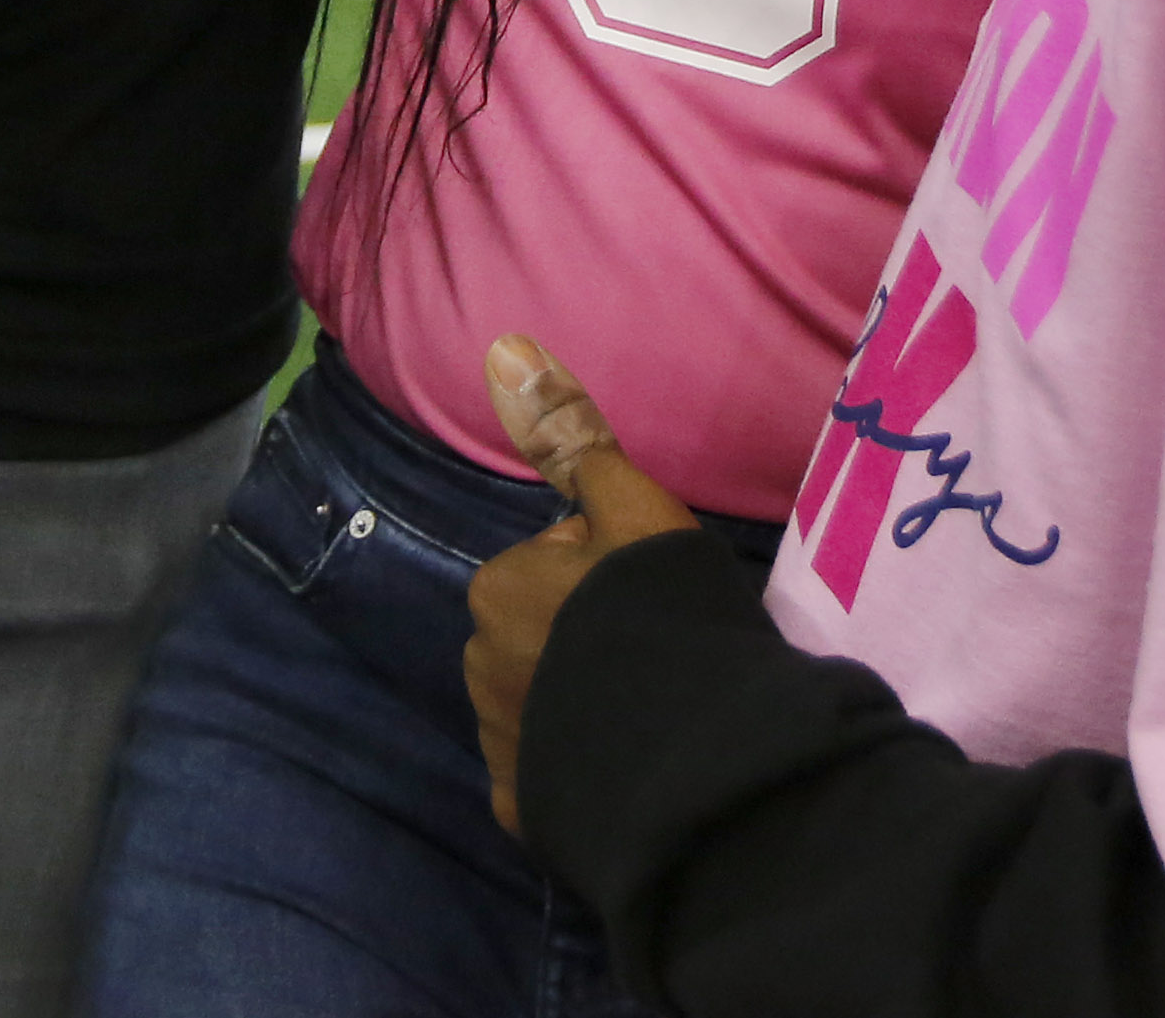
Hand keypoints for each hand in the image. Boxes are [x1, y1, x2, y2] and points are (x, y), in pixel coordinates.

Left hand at [465, 335, 700, 837]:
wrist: (686, 747)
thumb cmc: (656, 610)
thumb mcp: (632, 507)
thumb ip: (574, 437)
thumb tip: (506, 353)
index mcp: (496, 590)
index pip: (551, 566)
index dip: (608, 574)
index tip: (650, 594)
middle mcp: (478, 667)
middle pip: (538, 638)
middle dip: (580, 641)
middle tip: (653, 655)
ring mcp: (498, 747)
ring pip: (540, 708)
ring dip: (577, 706)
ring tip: (648, 714)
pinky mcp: (524, 812)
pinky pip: (549, 778)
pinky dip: (578, 772)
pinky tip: (627, 766)